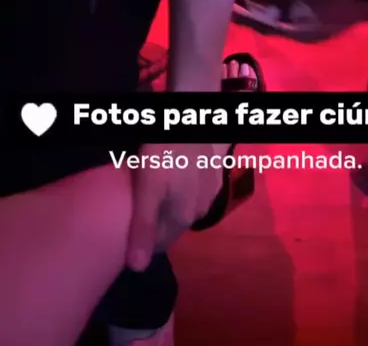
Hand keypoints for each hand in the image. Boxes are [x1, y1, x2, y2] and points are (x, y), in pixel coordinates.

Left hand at [126, 143, 222, 270]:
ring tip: (152, 191)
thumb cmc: (164, 154)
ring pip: (184, 208)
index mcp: (183, 218)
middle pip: (172, 225)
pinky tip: (173, 177)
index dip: (142, 238)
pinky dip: (182, 190)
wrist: (189, 123)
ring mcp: (210, 193)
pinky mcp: (214, 175)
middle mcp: (201, 211)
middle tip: (137, 205)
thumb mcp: (147, 188)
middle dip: (155, 221)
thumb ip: (143, 227)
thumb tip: (137, 269)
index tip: (127, 226)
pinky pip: (194, 193)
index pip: (160, 244)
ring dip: (169, 205)